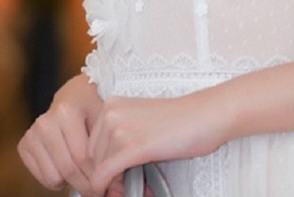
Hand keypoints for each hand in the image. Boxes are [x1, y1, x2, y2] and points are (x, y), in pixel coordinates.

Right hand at [18, 73, 102, 194]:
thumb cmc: (94, 106)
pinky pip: (42, 178)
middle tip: (97, 190)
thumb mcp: (105, 116)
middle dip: (85, 184)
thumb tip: (114, 185)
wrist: (75, 94)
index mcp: (67, 111)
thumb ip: (108, 146)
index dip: (96, 175)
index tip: (107, 186)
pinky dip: (56, 179)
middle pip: (67, 169)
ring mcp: (33, 133)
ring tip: (82, 170)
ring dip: (71, 182)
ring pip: (53, 177)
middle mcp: (46, 121)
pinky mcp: (24, 144)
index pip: (82, 157)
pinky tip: (67, 164)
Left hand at [88, 89, 223, 194]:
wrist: (205, 116)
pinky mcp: (131, 146)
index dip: (99, 166)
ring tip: (130, 189)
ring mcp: (120, 128)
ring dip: (111, 186)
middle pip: (90, 158)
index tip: (114, 178)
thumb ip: (119, 138)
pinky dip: (109, 190)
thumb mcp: (140, 122)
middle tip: (123, 188)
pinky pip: (104, 176)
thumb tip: (101, 171)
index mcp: (111, 104)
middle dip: (105, 178)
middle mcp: (111, 112)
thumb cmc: (179, 120)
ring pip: (97, 169)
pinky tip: (123, 192)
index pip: (88, 144)